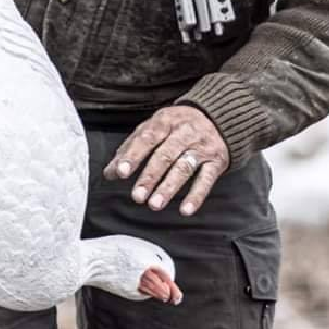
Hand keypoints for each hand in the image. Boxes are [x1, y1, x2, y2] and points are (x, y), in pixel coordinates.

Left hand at [103, 105, 228, 217]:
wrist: (220, 118)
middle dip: (150, 177)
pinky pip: (206, 180)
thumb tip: (109, 173)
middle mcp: (184, 133)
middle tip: (137, 196)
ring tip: (154, 205)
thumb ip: (130, 150)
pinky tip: (185, 210)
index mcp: (164, 121)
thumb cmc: (176, 127)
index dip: (133, 156)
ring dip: (168, 188)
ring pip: (184, 168)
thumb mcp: (153, 130)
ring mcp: (201, 147)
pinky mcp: (216, 162)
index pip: (147, 139)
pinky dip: (196, 196)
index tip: (121, 172)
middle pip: (165, 155)